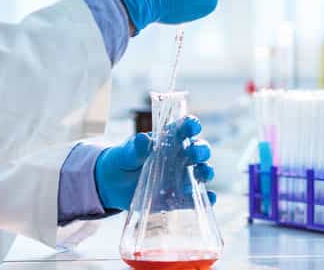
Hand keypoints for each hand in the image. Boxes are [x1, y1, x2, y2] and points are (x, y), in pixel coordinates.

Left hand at [94, 116, 215, 211]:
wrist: (114, 185)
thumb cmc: (124, 161)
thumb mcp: (126, 153)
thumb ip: (136, 148)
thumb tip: (143, 140)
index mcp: (169, 139)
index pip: (184, 128)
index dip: (191, 125)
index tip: (192, 126)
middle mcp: (180, 156)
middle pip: (198, 149)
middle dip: (201, 150)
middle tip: (195, 153)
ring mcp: (181, 177)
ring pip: (201, 172)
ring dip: (206, 172)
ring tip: (202, 175)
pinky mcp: (178, 197)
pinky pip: (194, 198)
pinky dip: (204, 198)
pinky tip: (210, 198)